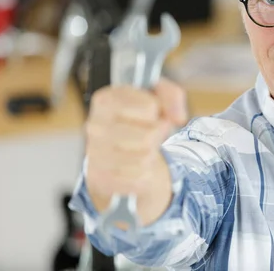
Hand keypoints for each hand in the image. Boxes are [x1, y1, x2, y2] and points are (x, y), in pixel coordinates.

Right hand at [84, 78, 187, 210]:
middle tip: (151, 131)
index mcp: (105, 100)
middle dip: (158, 134)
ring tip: (143, 147)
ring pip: (144, 157)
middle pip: (149, 135)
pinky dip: (144, 172)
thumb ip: (172, 96)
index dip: (158, 110)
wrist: (118, 148)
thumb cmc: (138, 118)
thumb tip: (178, 118)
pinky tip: (135, 163)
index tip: (151, 111)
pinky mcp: (101, 178)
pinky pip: (138, 177)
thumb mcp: (156, 96)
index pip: (149, 107)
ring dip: (151, 153)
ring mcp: (95, 153)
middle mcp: (95, 126)